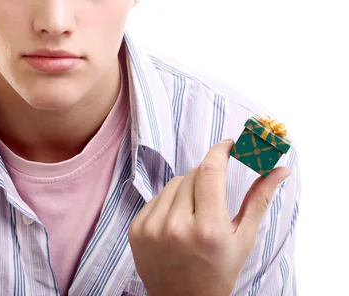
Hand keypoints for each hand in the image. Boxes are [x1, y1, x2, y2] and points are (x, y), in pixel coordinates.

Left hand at [128, 139, 290, 295]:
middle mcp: (177, 226)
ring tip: (194, 216)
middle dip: (206, 177)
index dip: (220, 151)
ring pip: (173, 184)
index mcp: (208, 229)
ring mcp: (153, 228)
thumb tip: (280, 169)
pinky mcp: (137, 229)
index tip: (228, 145)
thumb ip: (259, 200)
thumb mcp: (243, 240)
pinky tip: (176, 225)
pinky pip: (156, 198)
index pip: (210, 171)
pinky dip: (168, 204)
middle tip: (214, 195)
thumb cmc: (219, 271)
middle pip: (192, 175)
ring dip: (186, 190)